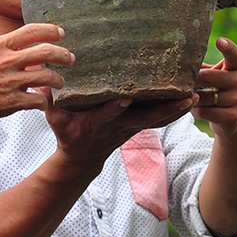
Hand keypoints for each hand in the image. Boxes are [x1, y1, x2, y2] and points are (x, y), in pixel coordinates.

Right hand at [0, 23, 74, 126]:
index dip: (51, 30)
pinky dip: (44, 101)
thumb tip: (13, 48)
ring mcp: (10, 82)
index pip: (32, 30)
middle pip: (47, 52)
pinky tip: (42, 103)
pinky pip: (39, 100)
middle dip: (64, 55)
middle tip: (71, 58)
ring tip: (60, 83)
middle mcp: (7, 61)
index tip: (60, 33)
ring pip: (48, 77)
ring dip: (58, 81)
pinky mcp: (11, 102)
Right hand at [44, 94, 192, 173]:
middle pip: (146, 117)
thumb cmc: (67, 133)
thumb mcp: (54, 119)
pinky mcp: (137, 126)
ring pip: (157, 118)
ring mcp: (131, 127)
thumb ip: (49, 100)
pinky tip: (190, 100)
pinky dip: (175, 111)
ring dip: (176, 110)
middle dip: (166, 108)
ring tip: (196, 96)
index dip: (115, 108)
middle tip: (186, 96)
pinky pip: (159, 119)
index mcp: (97, 122)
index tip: (124, 97)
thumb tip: (40, 78)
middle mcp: (119, 125)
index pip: (108, 114)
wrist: (82, 158)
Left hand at [192, 36, 236, 135]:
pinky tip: (197, 109)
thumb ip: (204, 66)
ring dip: (192, 98)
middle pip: (209, 77)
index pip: (234, 54)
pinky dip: (196, 111)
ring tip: (191, 97)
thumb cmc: (218, 89)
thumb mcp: (217, 74)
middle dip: (193, 80)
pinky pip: (205, 111)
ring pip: (204, 97)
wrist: (233, 118)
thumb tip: (179, 61)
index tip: (219, 40)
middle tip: (183, 83)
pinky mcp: (233, 117)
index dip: (227, 47)